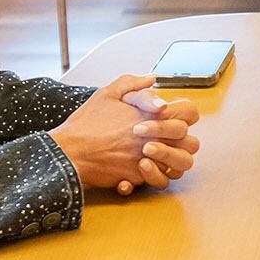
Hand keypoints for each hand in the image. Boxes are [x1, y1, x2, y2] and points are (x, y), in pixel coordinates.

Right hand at [50, 75, 201, 194]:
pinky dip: (155, 176)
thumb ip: (131, 83)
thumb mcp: (106, 94)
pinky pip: (159, 180)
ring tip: (157, 155)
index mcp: (150, 115)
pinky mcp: (137, 176)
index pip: (189, 112)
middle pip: (191, 142)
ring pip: (180, 166)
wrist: (69, 151)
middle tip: (167, 139)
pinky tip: (142, 168)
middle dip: (183, 141)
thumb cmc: (86, 123)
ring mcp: (148, 158)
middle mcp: (154, 137)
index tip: (173, 116)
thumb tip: (152, 78)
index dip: (185, 114)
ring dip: (173, 161)